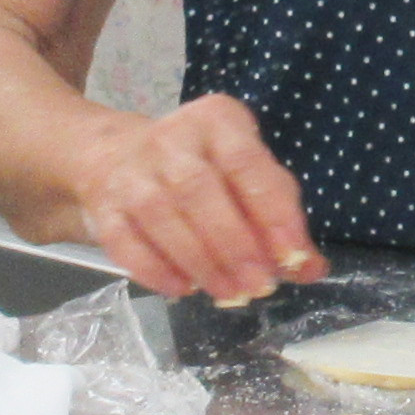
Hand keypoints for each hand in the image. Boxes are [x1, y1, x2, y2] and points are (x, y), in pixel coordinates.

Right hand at [71, 94, 324, 304]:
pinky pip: (124, 240)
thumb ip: (279, 216)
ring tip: (229, 294)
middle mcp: (171, 139)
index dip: (271, 213)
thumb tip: (309, 267)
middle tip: (258, 286)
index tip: (292, 256)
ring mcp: (131, 171)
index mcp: (216, 121)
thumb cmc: (200, 167)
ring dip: (199, 262)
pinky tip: (183, 289)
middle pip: (199, 190)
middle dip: (234, 244)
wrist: (114, 155)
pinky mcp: (104, 205)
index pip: (247, 163)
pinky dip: (155, 269)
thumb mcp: (245, 174)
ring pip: (161, 216)